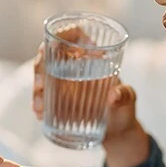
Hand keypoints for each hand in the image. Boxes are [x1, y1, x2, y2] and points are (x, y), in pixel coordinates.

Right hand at [32, 25, 139, 143]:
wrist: (118, 133)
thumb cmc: (125, 108)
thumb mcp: (129, 99)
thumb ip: (125, 95)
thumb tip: (113, 96)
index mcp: (92, 56)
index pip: (74, 34)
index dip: (63, 33)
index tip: (55, 45)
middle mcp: (74, 65)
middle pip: (50, 54)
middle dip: (40, 67)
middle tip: (41, 84)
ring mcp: (63, 82)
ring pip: (42, 76)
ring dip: (37, 89)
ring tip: (39, 107)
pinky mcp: (57, 100)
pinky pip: (43, 97)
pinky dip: (38, 104)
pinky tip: (39, 114)